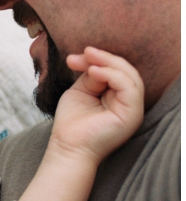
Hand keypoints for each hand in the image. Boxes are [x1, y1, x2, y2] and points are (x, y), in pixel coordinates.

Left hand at [52, 47, 144, 162]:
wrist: (68, 148)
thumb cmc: (72, 124)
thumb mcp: (80, 91)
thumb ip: (89, 75)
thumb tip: (90, 56)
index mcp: (117, 96)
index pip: (116, 70)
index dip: (97, 59)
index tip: (73, 58)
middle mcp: (128, 102)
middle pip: (126, 71)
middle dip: (104, 58)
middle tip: (85, 52)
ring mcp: (132, 108)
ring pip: (130, 76)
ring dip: (108, 63)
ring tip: (88, 59)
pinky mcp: (132, 114)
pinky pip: (129, 87)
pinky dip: (112, 75)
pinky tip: (93, 71)